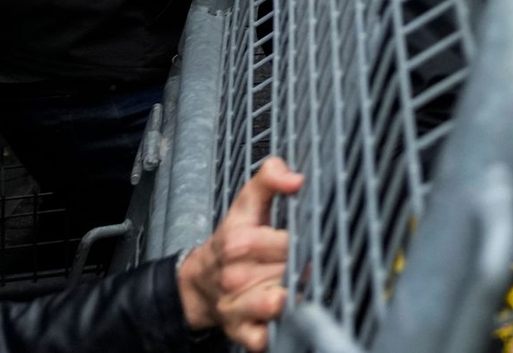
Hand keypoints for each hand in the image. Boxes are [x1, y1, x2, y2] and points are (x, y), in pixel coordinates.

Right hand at [177, 156, 303, 350]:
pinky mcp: (241, 333)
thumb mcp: (248, 200)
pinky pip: (267, 338)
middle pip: (291, 271)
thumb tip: (297, 179)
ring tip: (298, 282)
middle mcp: (235, 277)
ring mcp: (237, 307)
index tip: (313, 234)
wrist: (200, 281)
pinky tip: (287, 312)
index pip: (290, 241)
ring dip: (296, 294)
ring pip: (282, 304)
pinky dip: (280, 329)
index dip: (307, 238)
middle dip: (305, 265)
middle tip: (308, 258)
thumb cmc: (233, 236)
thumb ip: (271, 176)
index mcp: (239, 241)